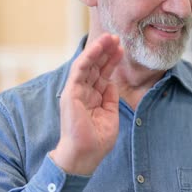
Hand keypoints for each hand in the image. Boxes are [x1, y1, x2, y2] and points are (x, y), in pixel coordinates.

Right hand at [50, 34, 123, 174]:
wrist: (85, 155)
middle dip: (106, 51)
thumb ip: (110, 98)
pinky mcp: (70, 93)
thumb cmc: (97, 140)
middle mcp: (84, 92)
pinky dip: (88, 58)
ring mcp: (76, 91)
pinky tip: (97, 48)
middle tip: (116, 37)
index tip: (121, 48)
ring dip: (98, 50)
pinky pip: (79, 71)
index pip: (102, 74)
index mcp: (93, 97)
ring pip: (87, 65)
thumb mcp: (110, 115)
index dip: (111, 60)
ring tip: (109, 38)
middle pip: (95, 66)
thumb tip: (111, 83)